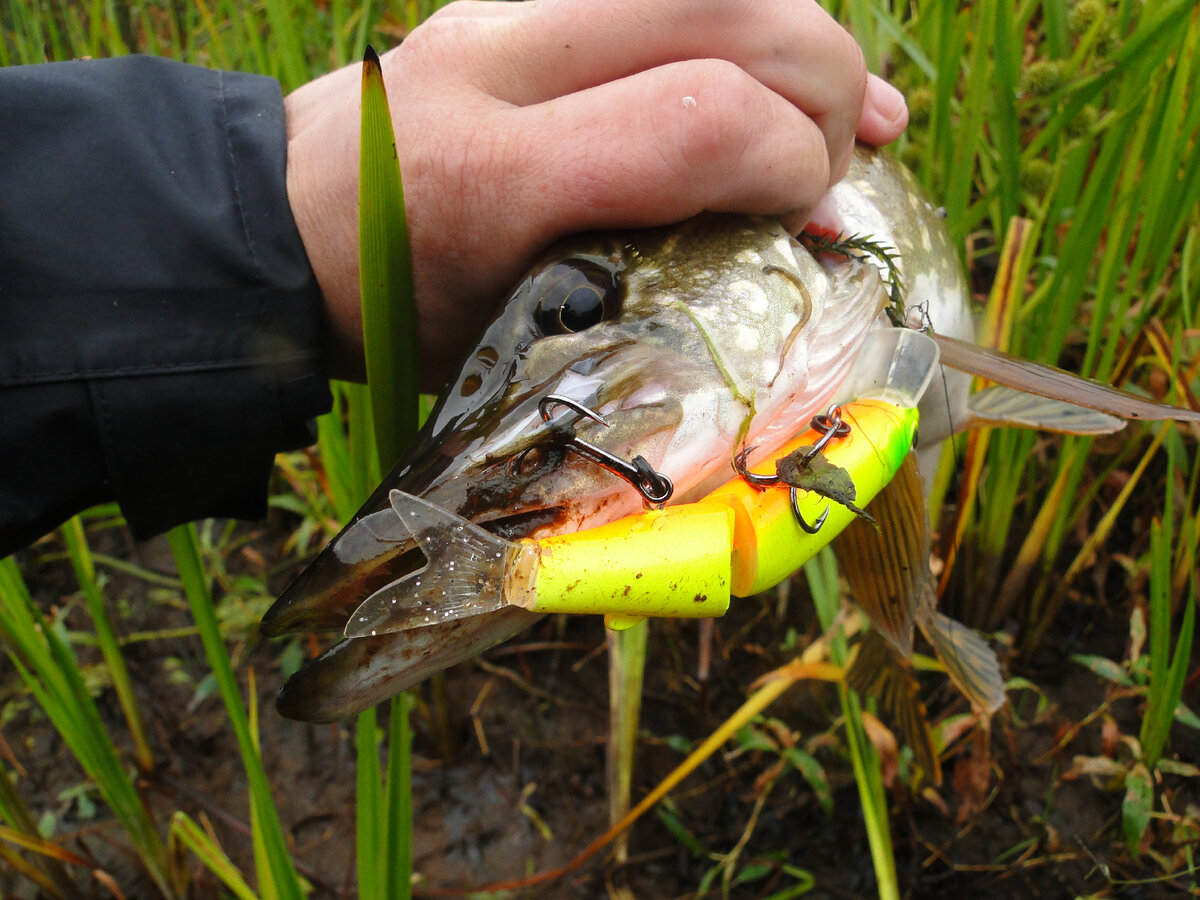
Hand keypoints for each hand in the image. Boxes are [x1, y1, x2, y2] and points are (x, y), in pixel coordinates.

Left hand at [284, 0, 907, 385]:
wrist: (272, 224)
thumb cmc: (389, 310)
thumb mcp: (505, 335)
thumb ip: (639, 286)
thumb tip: (785, 245)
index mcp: (495, 172)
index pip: (698, 117)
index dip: (790, 163)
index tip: (809, 221)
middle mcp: (505, 59)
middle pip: (727, 14)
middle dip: (823, 88)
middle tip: (835, 175)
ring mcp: (509, 7)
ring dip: (806, 39)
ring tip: (854, 118)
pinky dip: (747, 22)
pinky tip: (785, 70)